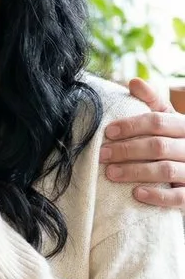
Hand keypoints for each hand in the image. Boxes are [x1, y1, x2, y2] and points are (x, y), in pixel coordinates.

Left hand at [100, 78, 184, 209]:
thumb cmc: (177, 140)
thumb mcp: (170, 119)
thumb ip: (153, 101)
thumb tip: (133, 81)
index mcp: (184, 125)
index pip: (157, 121)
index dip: (131, 125)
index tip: (107, 132)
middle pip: (158, 146)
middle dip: (127, 150)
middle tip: (102, 155)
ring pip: (165, 170)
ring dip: (135, 171)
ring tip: (111, 173)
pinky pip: (178, 197)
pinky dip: (157, 195)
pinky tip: (136, 193)